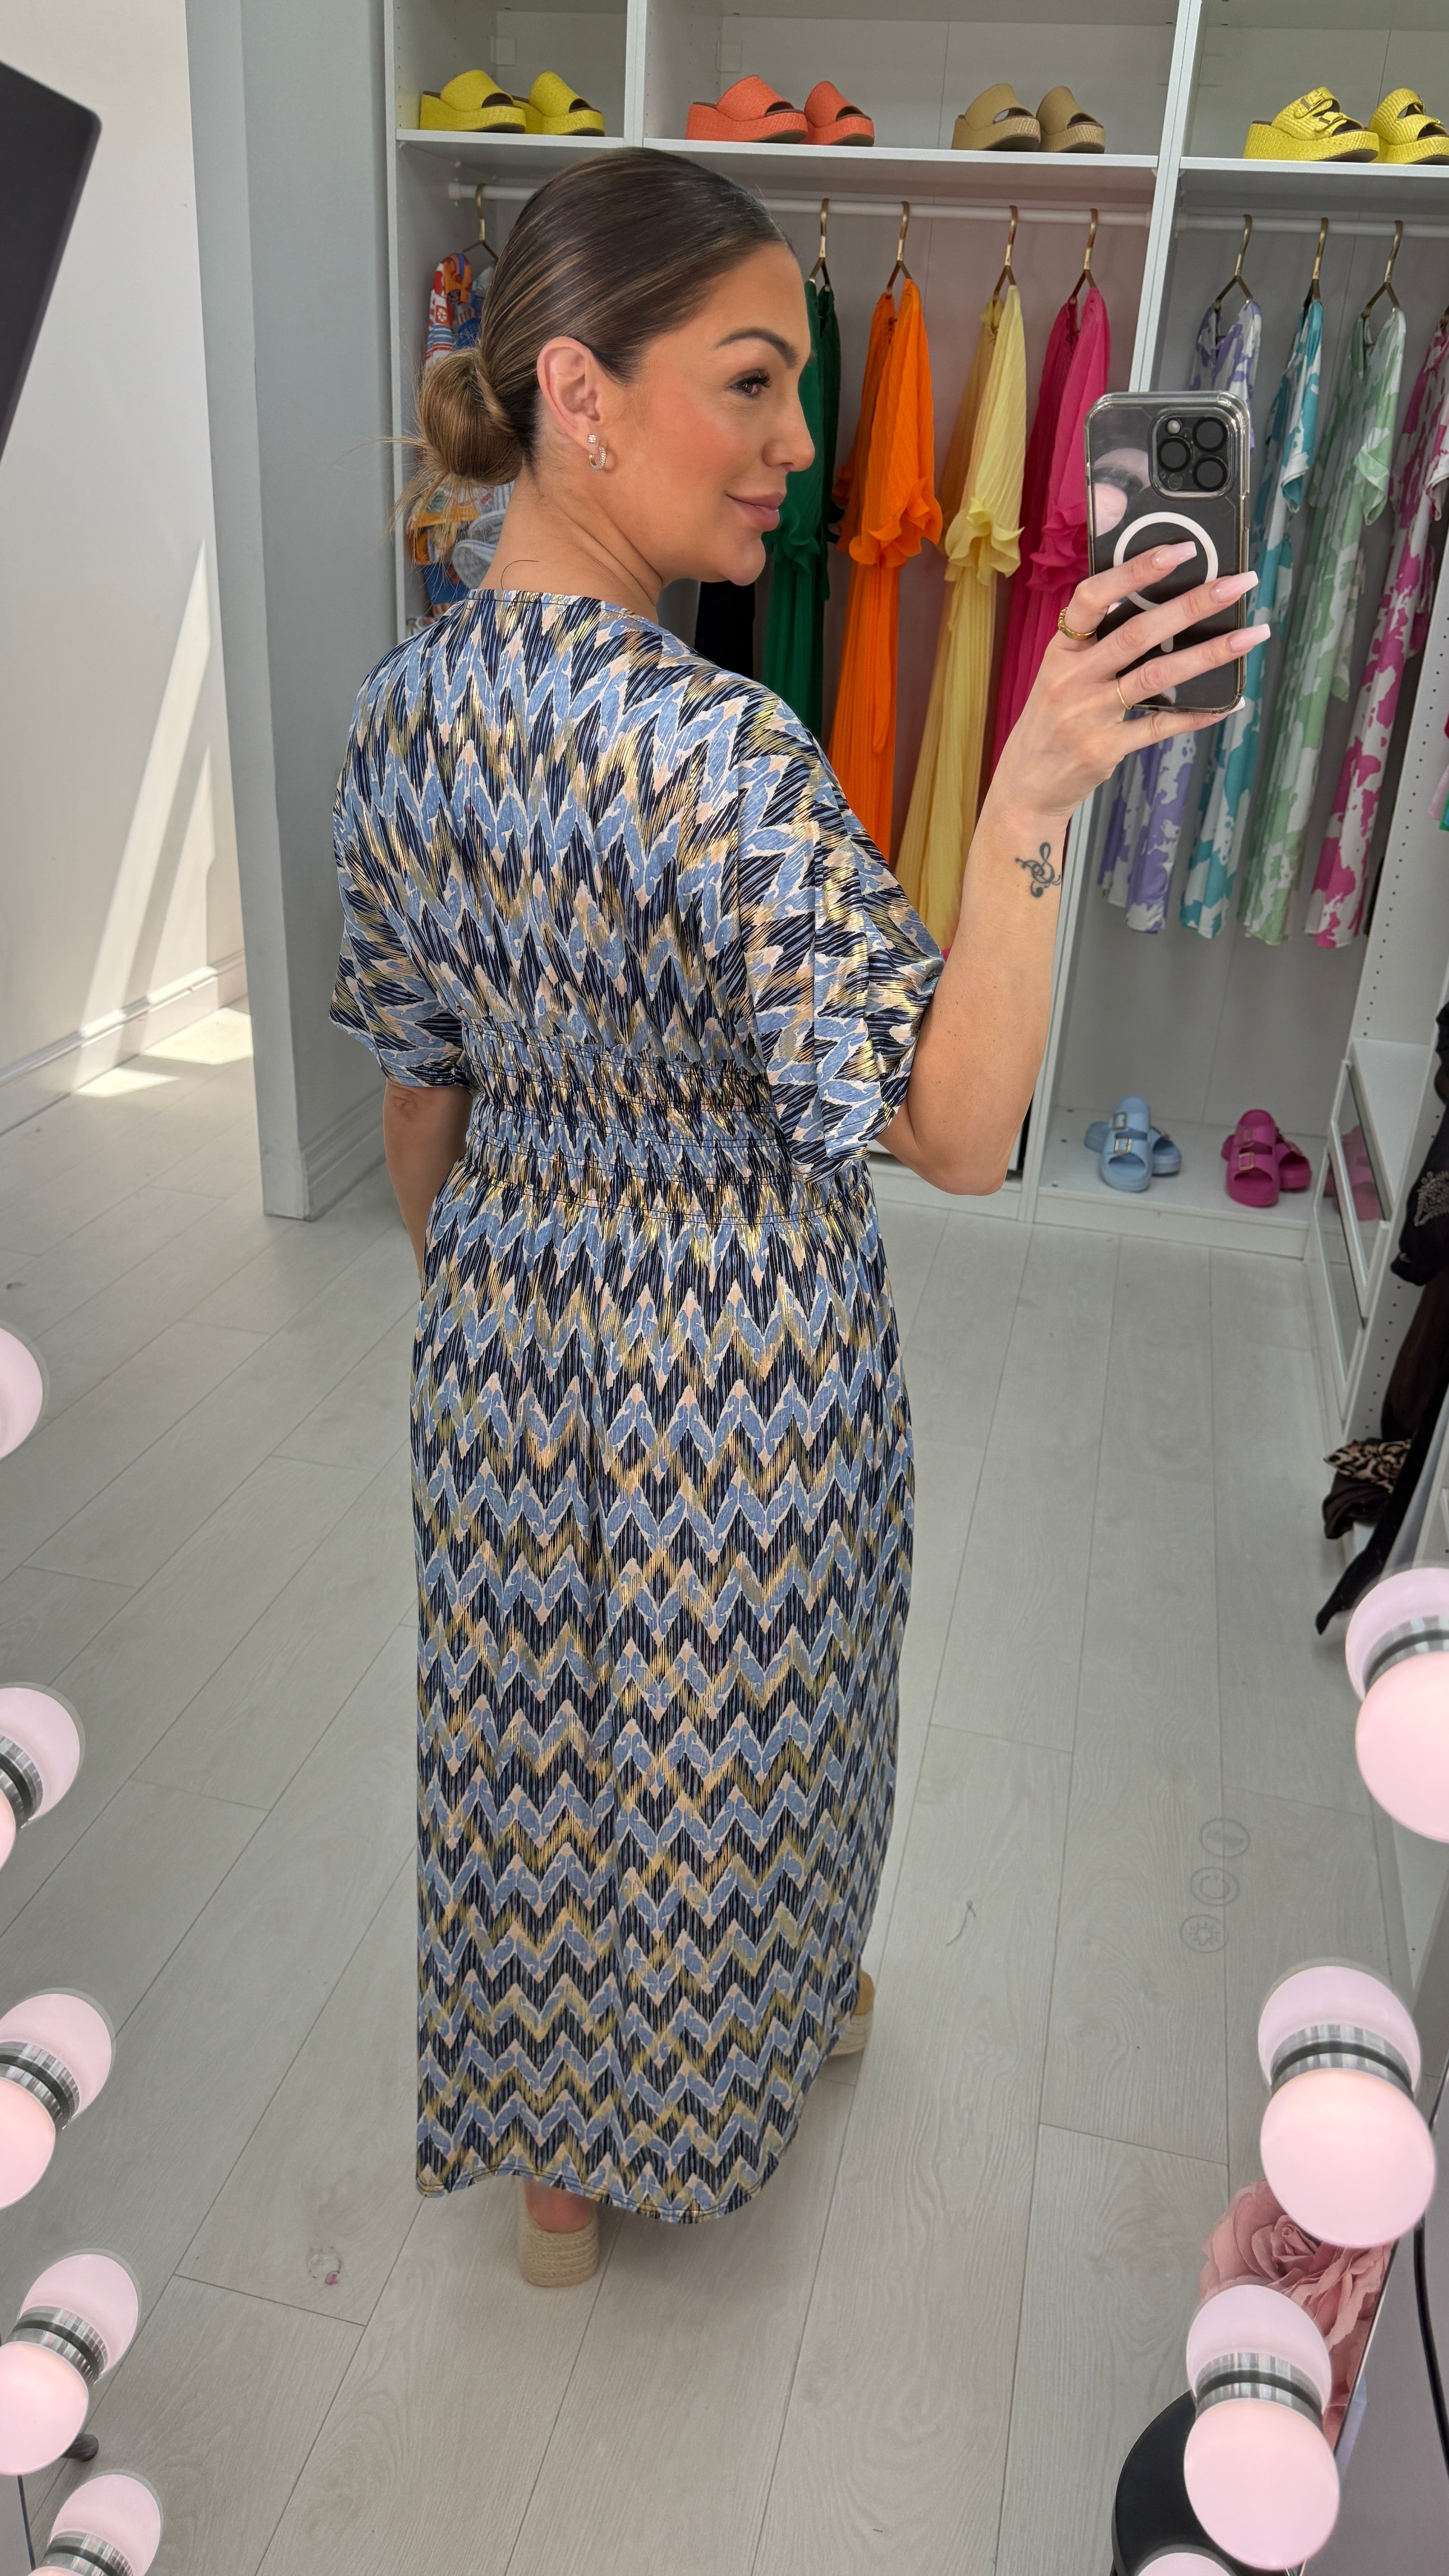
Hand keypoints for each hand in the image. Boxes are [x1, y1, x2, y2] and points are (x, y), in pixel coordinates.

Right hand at [990, 542, 1269, 829]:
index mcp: (1061, 650)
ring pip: (1157, 676)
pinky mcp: (1104, 748)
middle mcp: (1072, 678)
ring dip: (1209, 654)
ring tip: (1250, 636)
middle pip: (1138, 632)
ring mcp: (1088, 714)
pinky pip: (1159, 726)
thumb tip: (1160, 607)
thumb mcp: (1060, 675)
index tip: (1180, 550)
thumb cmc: (1051, 723)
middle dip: (1193, 604)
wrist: (1025, 785)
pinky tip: (1228, 703)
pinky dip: (1197, 714)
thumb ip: (1097, 644)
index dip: (1135, 570)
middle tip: (1239, 584)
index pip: (1093, 598)